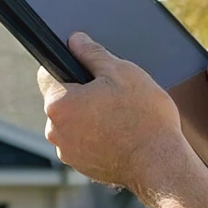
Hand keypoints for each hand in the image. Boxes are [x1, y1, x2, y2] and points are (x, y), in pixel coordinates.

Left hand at [38, 33, 200, 193]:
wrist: (160, 163)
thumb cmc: (144, 119)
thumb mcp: (122, 72)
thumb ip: (93, 53)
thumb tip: (76, 41)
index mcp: (59, 104)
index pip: (47, 74)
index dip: (68, 66)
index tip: (87, 70)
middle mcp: (55, 131)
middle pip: (62, 99)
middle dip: (83, 94)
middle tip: (113, 95)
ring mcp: (68, 152)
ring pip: (74, 122)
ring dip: (90, 117)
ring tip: (121, 118)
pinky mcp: (82, 167)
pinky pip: (84, 143)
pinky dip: (98, 137)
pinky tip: (121, 135)